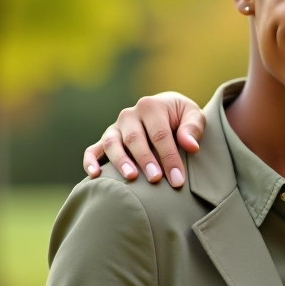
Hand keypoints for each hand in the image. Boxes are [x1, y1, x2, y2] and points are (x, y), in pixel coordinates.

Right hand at [82, 92, 204, 187]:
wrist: (166, 110)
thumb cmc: (181, 117)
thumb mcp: (193, 116)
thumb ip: (192, 128)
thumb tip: (191, 146)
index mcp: (151, 106)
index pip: (160, 135)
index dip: (169, 157)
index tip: (177, 179)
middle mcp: (129, 115)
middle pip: (135, 139)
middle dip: (146, 160)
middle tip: (156, 178)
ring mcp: (116, 127)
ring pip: (112, 144)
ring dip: (120, 161)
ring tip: (131, 177)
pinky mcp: (107, 139)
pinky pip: (94, 149)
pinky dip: (90, 161)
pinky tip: (95, 175)